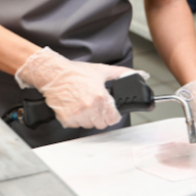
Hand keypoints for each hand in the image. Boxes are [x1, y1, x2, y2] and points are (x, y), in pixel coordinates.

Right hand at [15, 48, 147, 129]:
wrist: (52, 73)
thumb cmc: (75, 72)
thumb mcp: (101, 70)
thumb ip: (123, 74)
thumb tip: (143, 74)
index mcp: (101, 97)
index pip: (113, 118)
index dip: (111, 113)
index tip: (106, 108)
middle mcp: (90, 107)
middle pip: (101, 123)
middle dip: (99, 115)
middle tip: (91, 103)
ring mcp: (77, 114)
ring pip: (88, 125)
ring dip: (86, 118)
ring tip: (81, 103)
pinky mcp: (66, 118)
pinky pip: (75, 125)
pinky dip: (74, 118)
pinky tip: (72, 106)